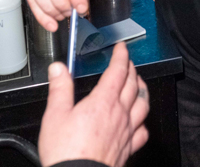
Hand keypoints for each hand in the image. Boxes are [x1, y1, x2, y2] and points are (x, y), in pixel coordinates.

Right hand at [38, 43, 149, 166]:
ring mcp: (127, 131)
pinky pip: (143, 131)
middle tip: (128, 63)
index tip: (121, 48)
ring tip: (139, 85)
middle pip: (133, 85)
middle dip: (131, 70)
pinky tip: (139, 122)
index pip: (118, 71)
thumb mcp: (56, 115)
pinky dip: (143, 122)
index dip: (121, 56)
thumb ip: (60, 89)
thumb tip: (59, 69)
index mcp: (103, 102)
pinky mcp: (128, 148)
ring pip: (143, 104)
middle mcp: (120, 114)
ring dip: (142, 90)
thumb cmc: (67, 151)